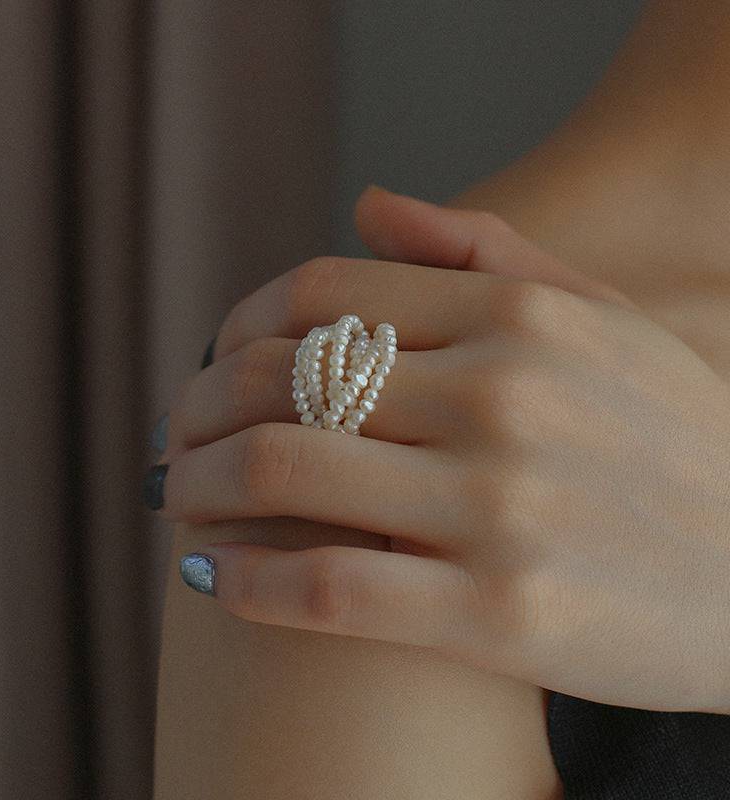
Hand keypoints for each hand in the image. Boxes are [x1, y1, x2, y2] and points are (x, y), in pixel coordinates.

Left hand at [155, 185, 729, 713]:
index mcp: (518, 317)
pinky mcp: (501, 615)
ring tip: (175, 498)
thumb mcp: (601, 319)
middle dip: (196, 406)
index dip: (235, 325)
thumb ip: (484, 249)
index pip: (320, 292)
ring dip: (195, 485)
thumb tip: (367, 204)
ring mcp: (500, 506)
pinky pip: (329, 586)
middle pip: (279, 374)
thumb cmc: (675, 445)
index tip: (211, 362)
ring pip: (281, 471)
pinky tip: (209, 580)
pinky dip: (245, 583)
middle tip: (173, 437)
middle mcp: (502, 396)